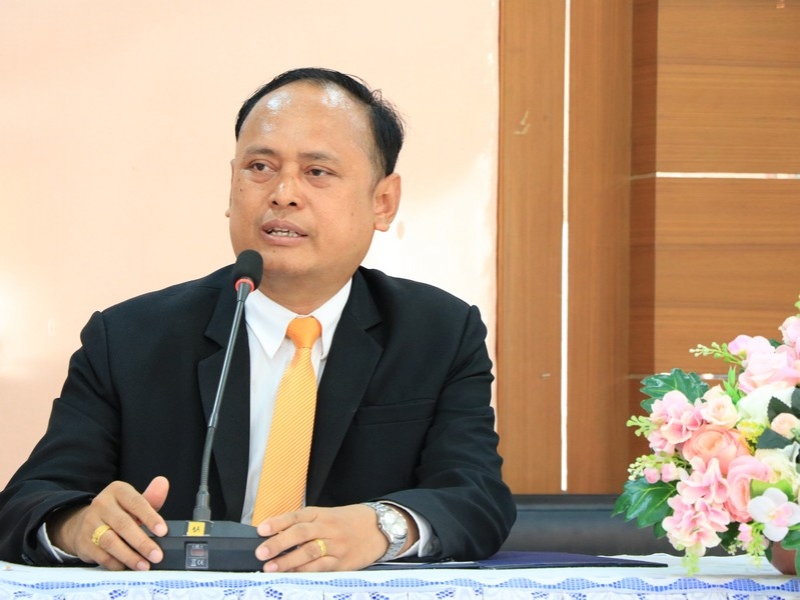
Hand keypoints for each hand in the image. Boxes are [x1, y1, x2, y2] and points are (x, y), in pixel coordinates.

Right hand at [47, 476, 169, 570]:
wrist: (84, 522)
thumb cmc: (118, 512)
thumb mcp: (134, 501)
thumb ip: (151, 497)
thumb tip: (163, 483)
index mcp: (117, 491)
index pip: (136, 503)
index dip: (150, 517)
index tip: (162, 531)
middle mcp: (101, 504)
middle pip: (123, 524)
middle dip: (142, 542)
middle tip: (157, 555)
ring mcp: (90, 523)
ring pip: (110, 542)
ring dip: (129, 556)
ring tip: (144, 565)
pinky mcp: (83, 542)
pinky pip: (101, 555)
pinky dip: (116, 563)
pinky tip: (128, 567)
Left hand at [254, 504, 417, 571]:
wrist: (380, 528)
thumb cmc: (348, 522)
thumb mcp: (327, 515)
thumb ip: (305, 523)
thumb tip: (275, 534)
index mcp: (321, 514)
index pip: (296, 516)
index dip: (277, 522)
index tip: (261, 529)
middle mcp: (328, 528)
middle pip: (301, 533)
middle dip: (279, 543)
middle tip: (262, 552)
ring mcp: (336, 545)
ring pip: (310, 552)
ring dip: (288, 562)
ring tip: (271, 568)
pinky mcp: (343, 562)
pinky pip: (322, 568)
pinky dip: (306, 572)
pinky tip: (293, 576)